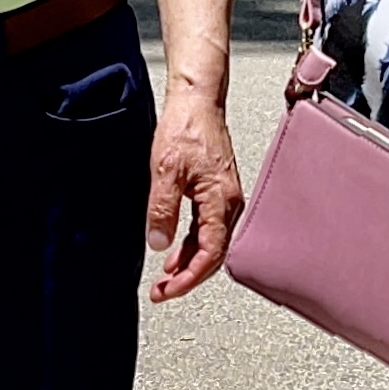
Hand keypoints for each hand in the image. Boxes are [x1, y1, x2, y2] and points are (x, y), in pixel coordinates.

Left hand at [146, 77, 240, 299]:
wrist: (197, 98)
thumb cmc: (187, 126)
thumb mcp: (165, 170)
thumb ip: (162, 210)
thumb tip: (158, 244)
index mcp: (222, 200)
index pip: (210, 254)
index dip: (188, 278)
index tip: (167, 291)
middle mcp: (229, 203)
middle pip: (213, 255)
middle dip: (187, 277)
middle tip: (162, 291)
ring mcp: (225, 197)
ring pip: (210, 243)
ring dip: (189, 263)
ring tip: (165, 277)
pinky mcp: (217, 191)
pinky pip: (207, 228)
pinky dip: (191, 245)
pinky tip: (175, 250)